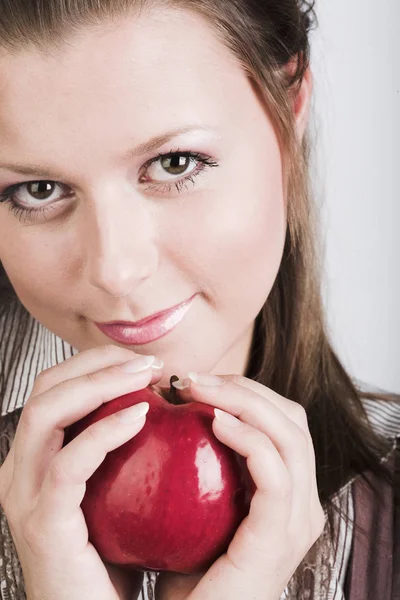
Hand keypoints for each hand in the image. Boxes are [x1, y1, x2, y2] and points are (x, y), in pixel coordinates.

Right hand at [0, 345, 163, 599]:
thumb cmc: (111, 558)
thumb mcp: (111, 491)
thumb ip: (121, 452)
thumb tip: (162, 405)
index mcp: (35, 460)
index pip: (54, 389)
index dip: (95, 364)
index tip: (143, 363)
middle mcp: (20, 471)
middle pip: (45, 389)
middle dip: (96, 363)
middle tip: (148, 363)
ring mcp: (25, 496)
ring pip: (47, 413)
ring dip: (99, 384)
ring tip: (145, 377)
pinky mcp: (44, 523)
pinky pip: (69, 464)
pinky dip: (104, 432)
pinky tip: (140, 417)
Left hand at [155, 374, 324, 599]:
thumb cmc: (188, 568)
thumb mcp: (201, 504)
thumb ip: (203, 462)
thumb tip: (173, 409)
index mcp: (290, 490)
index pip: (282, 419)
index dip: (243, 389)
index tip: (194, 380)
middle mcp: (303, 501)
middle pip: (291, 417)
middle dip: (242, 386)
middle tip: (190, 377)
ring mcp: (297, 519)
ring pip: (289, 434)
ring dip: (242, 399)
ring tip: (196, 388)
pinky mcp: (279, 535)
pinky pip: (275, 472)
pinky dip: (249, 437)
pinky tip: (213, 422)